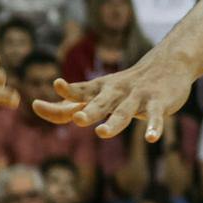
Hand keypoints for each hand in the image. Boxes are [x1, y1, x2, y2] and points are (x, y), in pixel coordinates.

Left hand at [38, 56, 195, 141]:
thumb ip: (81, 102)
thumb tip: (55, 112)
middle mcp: (116, 92)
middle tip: (76, 120)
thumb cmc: (128, 82)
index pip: (76, 95)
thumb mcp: (103, 89)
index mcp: (100, 89)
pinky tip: (151, 139)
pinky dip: (154, 126)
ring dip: (114, 122)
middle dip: (88, 112)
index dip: (58, 103)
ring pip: (124, 111)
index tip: (36, 105)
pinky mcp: (157, 102)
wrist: (167, 63)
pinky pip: (155, 116)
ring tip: (101, 133)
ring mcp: (137, 97)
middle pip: (100, 103)